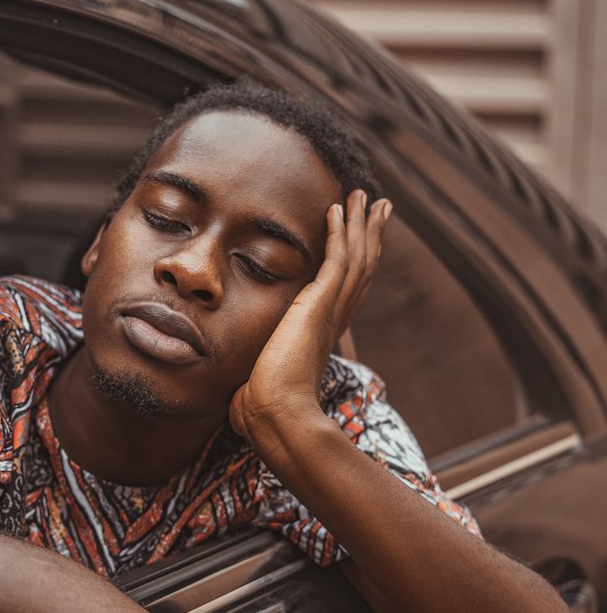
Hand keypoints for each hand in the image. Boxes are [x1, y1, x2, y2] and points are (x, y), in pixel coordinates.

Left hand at [229, 191, 390, 444]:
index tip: (360, 241)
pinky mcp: (321, 304)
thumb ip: (251, 388)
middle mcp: (334, 319)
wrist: (276, 415)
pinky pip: (338, 258)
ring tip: (365, 196)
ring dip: (360, 224)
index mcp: (323, 334)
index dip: (356, 262)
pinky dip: (340, 231)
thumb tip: (233, 407)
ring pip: (356, 257)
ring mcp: (331, 310)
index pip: (346, 289)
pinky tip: (338, 208)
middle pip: (362, 267)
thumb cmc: (264, 410)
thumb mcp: (258, 388)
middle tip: (379, 206)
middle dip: (369, 234)